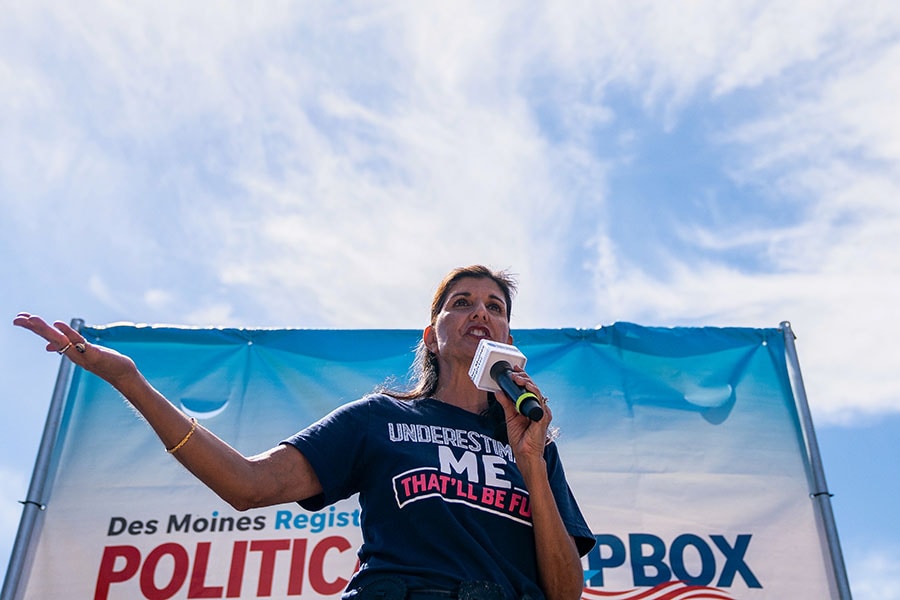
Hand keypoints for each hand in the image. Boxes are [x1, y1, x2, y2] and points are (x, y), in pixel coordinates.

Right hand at [13, 313, 136, 384]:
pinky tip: (58, 324)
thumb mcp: (83, 352)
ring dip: (45, 330)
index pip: (47, 336)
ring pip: (60, 340)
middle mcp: (72, 352)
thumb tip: (48, 346)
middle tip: (16, 318)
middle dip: (33, 328)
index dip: (33, 328)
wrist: (121, 374)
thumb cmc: (104, 362)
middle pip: (49, 337)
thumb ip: (68, 346)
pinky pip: (79, 343)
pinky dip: (68, 334)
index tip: (19, 318)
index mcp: (68, 349)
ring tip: (32, 319)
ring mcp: (82, 355)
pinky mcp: (93, 355)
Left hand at [494, 365, 551, 466]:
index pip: (528, 388)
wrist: (525, 454)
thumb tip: (498, 392)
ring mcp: (542, 412)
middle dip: (523, 377)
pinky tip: (527, 386)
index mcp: (531, 407)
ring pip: (536, 391)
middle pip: (533, 387)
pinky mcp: (543, 417)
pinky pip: (539, 400)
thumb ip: (506, 404)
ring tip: (517, 378)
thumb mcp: (510, 417)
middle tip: (514, 372)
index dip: (522, 378)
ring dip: (527, 382)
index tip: (514, 370)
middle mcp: (538, 408)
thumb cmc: (520, 439)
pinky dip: (533, 391)